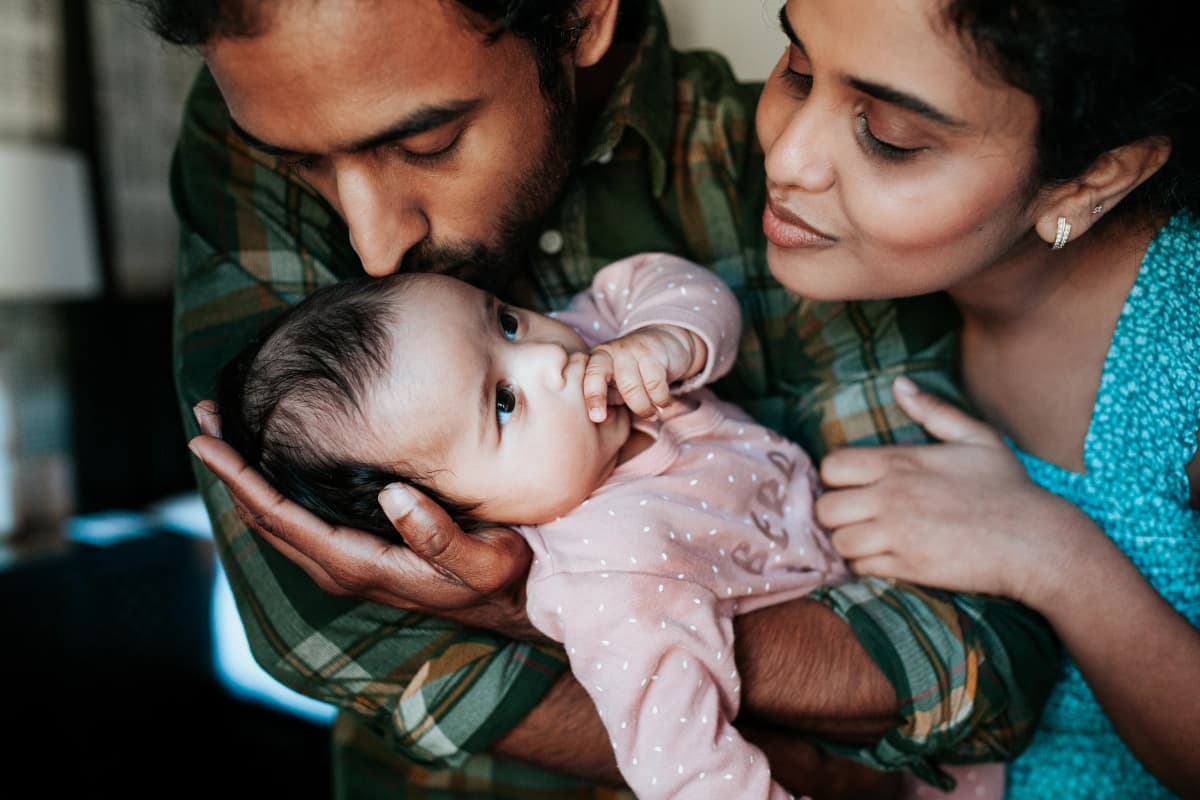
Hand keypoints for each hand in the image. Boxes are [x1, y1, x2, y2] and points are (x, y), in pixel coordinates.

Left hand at [189, 400, 542, 638]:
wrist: (510, 604)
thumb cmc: (498, 577)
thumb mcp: (480, 558)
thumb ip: (437, 534)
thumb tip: (393, 496)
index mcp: (358, 564)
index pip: (280, 516)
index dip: (239, 477)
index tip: (206, 440)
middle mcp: (338, 566)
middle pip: (263, 516)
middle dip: (229, 468)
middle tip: (204, 418)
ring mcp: (342, 562)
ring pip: (274, 519)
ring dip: (243, 478)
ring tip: (222, 433)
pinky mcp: (353, 554)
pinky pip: (294, 521)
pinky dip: (268, 489)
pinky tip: (266, 463)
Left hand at [583, 325, 705, 420]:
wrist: (663, 343)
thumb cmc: (633, 372)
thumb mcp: (616, 387)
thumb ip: (608, 402)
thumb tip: (603, 419)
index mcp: (594, 361)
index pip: (588, 378)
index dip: (591, 398)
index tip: (598, 418)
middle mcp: (608, 352)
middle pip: (601, 376)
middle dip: (605, 400)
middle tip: (617, 419)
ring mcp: (629, 349)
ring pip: (631, 386)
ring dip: (643, 407)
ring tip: (651, 415)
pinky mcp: (652, 351)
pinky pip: (654, 383)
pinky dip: (660, 399)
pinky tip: (663, 403)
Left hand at [814, 377, 1083, 603]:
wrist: (1037, 542)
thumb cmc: (1008, 488)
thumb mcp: (977, 438)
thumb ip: (933, 410)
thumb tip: (899, 384)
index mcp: (901, 463)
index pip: (832, 466)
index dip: (836, 477)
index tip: (853, 485)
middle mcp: (892, 497)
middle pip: (826, 508)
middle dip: (836, 513)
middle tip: (855, 515)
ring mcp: (897, 535)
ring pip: (839, 542)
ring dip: (849, 542)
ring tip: (869, 538)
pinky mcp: (907, 567)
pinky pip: (861, 569)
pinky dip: (867, 565)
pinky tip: (886, 557)